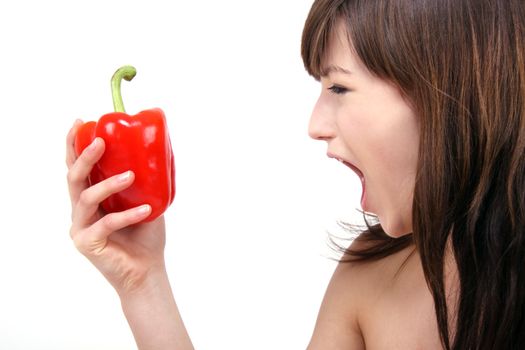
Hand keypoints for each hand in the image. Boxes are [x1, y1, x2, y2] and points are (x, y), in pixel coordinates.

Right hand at [66, 119, 167, 295]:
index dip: (74, 145)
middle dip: (84, 156)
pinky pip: (106, 223)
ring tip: (130, 175)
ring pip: (85, 198)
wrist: (148, 270)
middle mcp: (81, 211)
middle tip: (101, 141)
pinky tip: (146, 210)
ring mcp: (80, 228)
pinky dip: (127, 215)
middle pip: (73, 178)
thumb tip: (160, 149)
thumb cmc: (146, 235)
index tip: (80, 122)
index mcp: (91, 198)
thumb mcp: (148, 200)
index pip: (78, 168)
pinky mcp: (87, 243)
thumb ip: (145, 180)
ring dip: (108, 184)